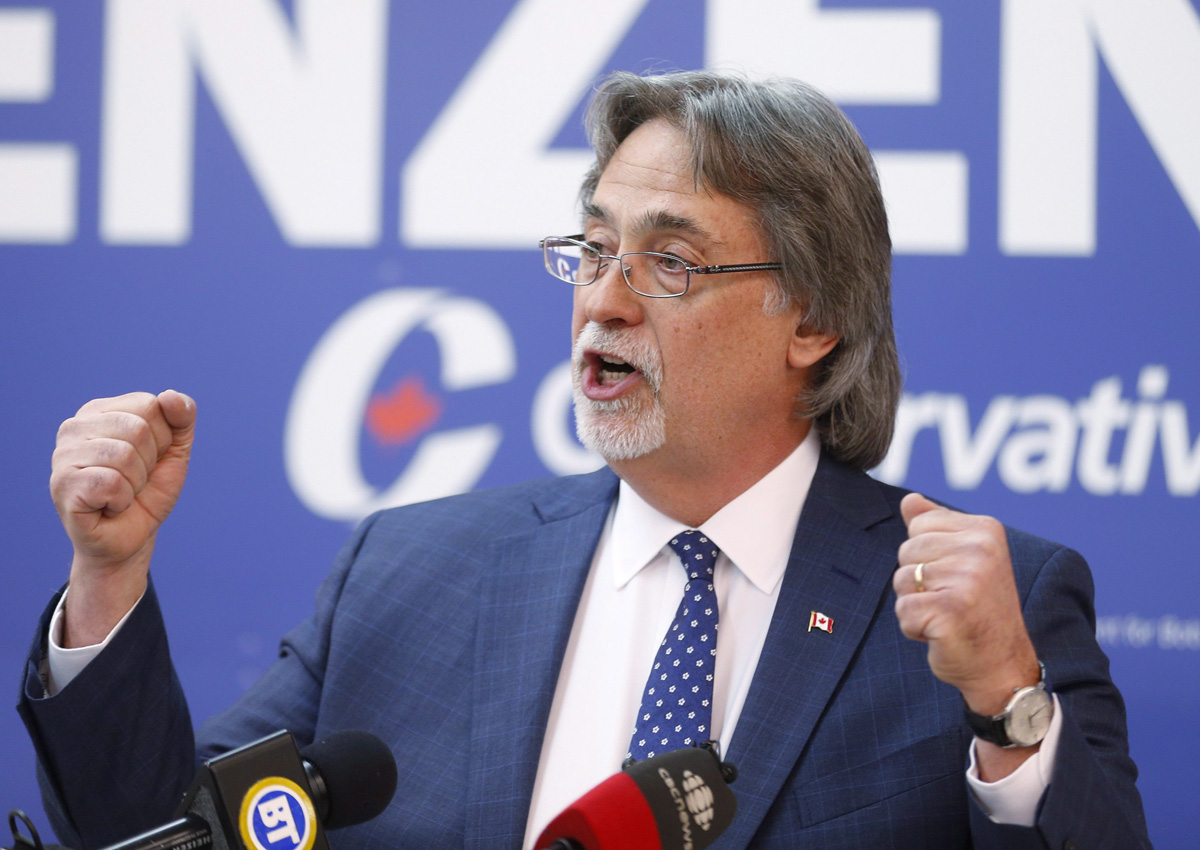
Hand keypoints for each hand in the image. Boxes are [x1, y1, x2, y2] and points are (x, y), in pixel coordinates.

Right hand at [49, 390, 194, 644]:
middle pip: (138, 429)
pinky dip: (122, 500)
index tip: (150, 458)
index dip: (163, 438)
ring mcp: (63, 456)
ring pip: (125, 455)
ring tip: (122, 493)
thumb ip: (182, 418)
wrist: (132, 537)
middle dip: (149, 462)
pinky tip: (110, 506)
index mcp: (100, 411)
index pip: (150, 406)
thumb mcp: (175, 450)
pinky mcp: (62, 485)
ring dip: (136, 483)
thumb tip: (171, 396)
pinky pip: (112, 482)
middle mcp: (75, 427)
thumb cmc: (149, 491)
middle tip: (135, 480)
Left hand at [892, 493, 1039, 715]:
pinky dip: (913, 627)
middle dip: (917, 581)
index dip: (926, 556)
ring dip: (915, 604)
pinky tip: (941, 633)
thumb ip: (937, 525)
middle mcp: (981, 550)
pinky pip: (902, 609)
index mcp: (985, 530)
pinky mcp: (950, 610)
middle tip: (952, 601)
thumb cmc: (978, 611)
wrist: (1002, 666)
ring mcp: (968, 580)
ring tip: (947, 616)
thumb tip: (909, 500)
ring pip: (901, 580)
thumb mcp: (965, 559)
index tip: (956, 577)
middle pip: (906, 551)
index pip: (918, 525)